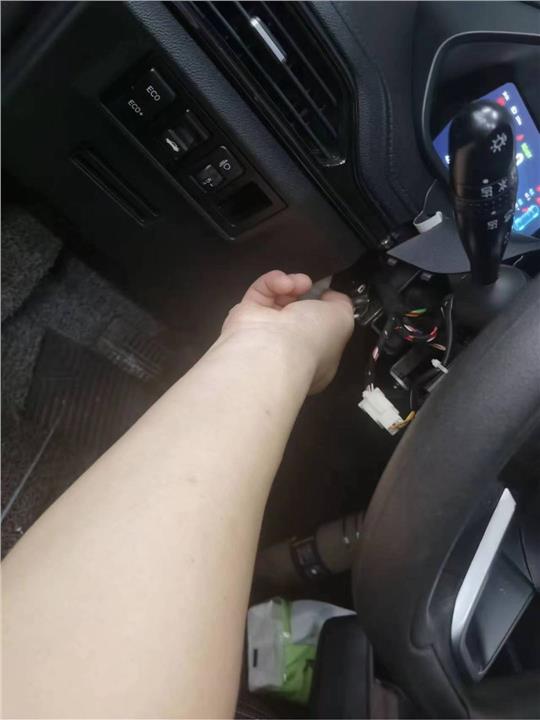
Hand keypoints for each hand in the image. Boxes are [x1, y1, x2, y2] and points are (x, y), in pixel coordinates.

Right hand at [221, 270, 353, 392]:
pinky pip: (260, 292)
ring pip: (280, 299)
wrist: (273, 349)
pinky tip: (283, 284)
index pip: (322, 332)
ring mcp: (266, 332)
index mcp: (316, 357)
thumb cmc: (314, 340)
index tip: (329, 295)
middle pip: (299, 312)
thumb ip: (341, 305)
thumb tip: (331, 296)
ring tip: (299, 283)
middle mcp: (290, 347)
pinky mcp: (245, 316)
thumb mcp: (343, 319)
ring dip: (292, 285)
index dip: (326, 312)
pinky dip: (272, 283)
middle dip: (308, 295)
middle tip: (312, 286)